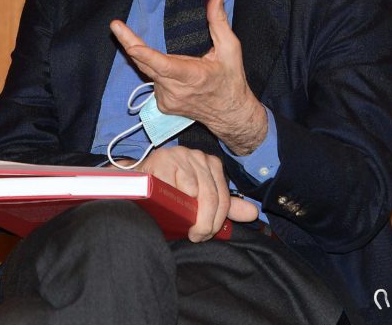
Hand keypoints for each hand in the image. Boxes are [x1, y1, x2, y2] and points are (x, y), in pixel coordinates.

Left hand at [110, 0, 268, 154]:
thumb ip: (219, 21)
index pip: (165, 65)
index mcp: (193, 76)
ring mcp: (166, 100)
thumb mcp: (231, 48)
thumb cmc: (231, 80)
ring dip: (156, 61)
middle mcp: (175, 90)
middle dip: (129, 43)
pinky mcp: (162, 105)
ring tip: (184, 62)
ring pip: (150, 72)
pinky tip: (177, 75)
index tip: (131, 45)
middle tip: (115, 25)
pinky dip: (160, 73)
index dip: (146, 55)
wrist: (230, 114)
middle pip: (146, 64)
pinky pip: (154, 81)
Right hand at [135, 147, 258, 241]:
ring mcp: (182, 156)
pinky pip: (177, 184)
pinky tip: (171, 207)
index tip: (206, 234)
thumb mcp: (200, 198)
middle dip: (206, 222)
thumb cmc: (171, 191)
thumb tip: (253, 214)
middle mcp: (199, 156)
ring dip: (191, 215)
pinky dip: (176, 199)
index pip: (223, 197)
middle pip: (211, 196)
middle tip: (196, 236)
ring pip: (196, 192)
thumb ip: (226, 206)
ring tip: (184, 226)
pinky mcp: (164, 159)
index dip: (217, 220)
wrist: (139, 181)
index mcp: (212, 164)